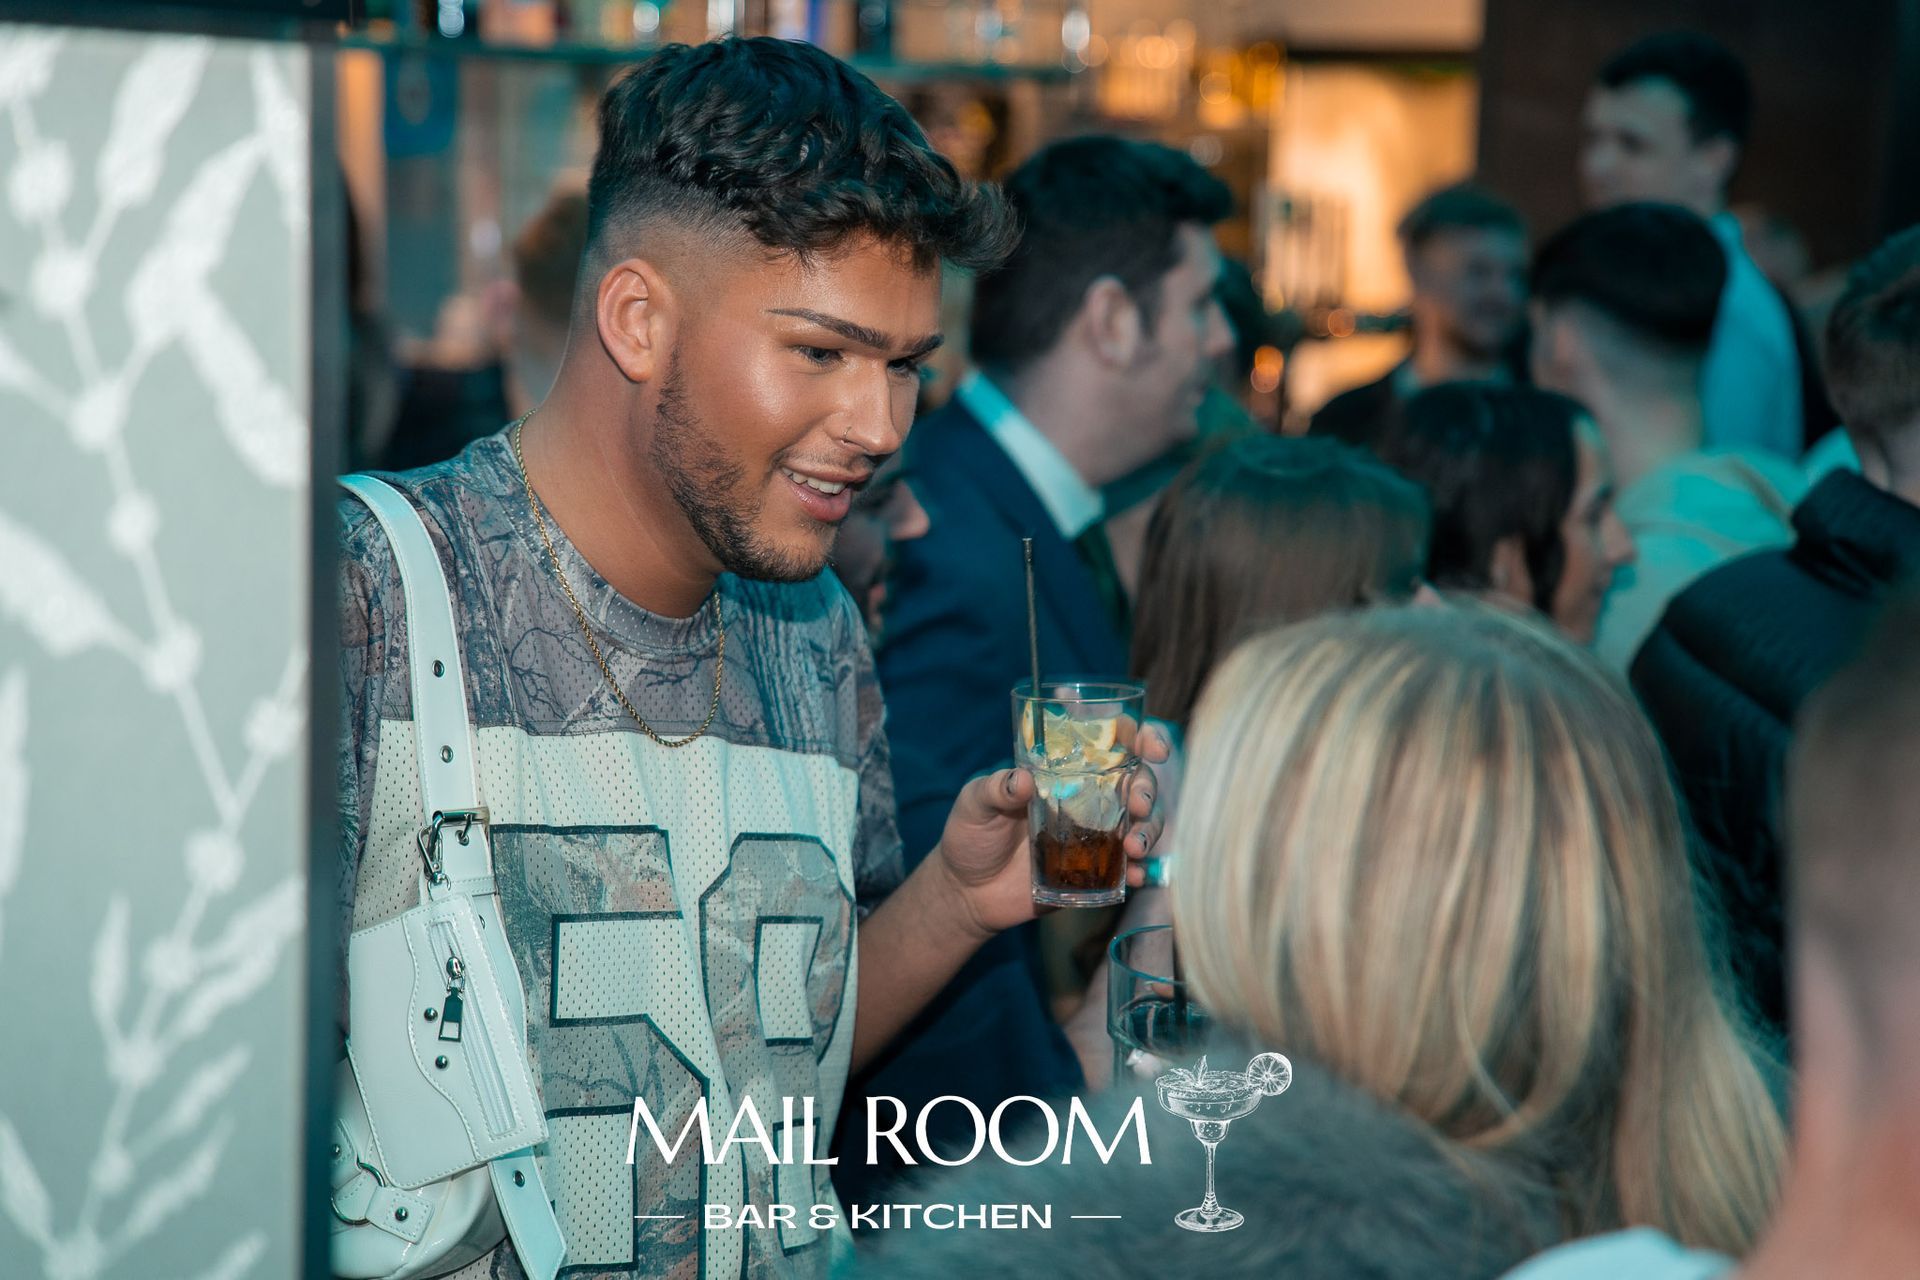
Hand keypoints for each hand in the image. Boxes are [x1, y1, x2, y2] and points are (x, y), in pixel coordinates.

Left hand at [933, 722, 1173, 938]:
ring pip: (1143, 824)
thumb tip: (1023, 779)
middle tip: (1139, 804)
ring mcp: (1095, 835)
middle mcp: (1088, 798)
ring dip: (1149, 831)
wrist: (967, 893)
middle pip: (1138, 783)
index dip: (1141, 738)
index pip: (1112, 743)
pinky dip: (1138, 871)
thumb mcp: (974, 804)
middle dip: (1148, 790)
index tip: (1151, 746)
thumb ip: (995, 789)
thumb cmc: (970, 836)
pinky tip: (1134, 875)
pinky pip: (1128, 869)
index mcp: (1063, 771)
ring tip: (1134, 846)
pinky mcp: (1095, 871)